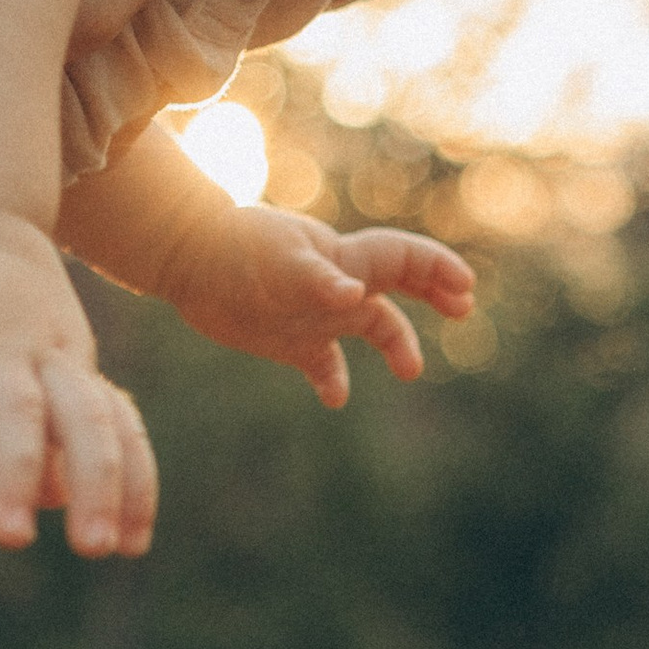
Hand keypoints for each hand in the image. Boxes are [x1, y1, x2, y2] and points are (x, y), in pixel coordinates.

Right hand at [0, 209, 157, 555]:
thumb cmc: (3, 306)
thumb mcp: (38, 368)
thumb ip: (48, 432)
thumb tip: (55, 498)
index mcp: (74, 370)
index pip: (118, 430)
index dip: (133, 484)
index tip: (134, 547)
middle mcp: (44, 356)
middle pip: (83, 422)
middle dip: (95, 486)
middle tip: (96, 549)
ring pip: (16, 407)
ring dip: (16, 472)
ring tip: (11, 537)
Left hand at [160, 202, 473, 406]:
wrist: (185, 256)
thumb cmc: (232, 248)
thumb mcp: (276, 260)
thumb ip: (317, 280)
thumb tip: (352, 297)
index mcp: (343, 260)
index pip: (404, 258)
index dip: (438, 269)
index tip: (464, 290)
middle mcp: (338, 283)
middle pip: (399, 283)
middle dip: (434, 291)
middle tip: (462, 308)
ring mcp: (316, 311)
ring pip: (369, 325)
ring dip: (395, 344)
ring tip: (411, 371)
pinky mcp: (290, 339)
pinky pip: (322, 362)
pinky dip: (333, 380)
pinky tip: (335, 399)